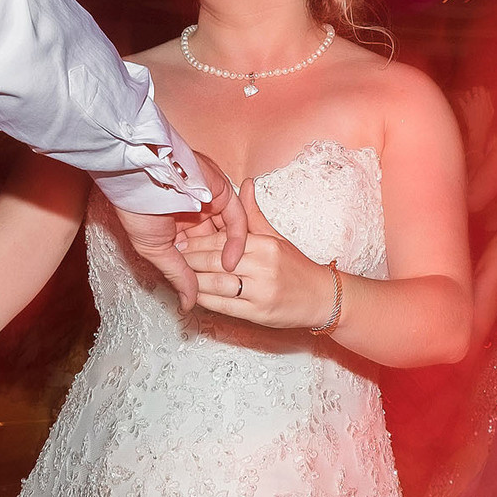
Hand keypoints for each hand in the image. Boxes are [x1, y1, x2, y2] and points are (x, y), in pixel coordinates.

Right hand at [110, 152, 246, 312]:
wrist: (138, 176)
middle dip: (216, 267)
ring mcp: (211, 201)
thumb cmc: (137, 208)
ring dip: (229, 256)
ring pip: (229, 232)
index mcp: (178, 225)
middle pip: (215, 243)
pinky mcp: (222, 192)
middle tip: (219, 289)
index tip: (202, 294)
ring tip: (229, 279)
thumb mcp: (156, 249)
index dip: (200, 273)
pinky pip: (236, 219)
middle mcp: (196, 212)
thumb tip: (187, 303)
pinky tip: (231, 262)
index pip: (197, 252)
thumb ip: (178, 274)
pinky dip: (237, 241)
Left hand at [180, 181, 337, 330]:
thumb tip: (246, 182)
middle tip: (174, 256)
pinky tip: (193, 295)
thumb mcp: (276, 237)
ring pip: (217, 283)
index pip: (223, 240)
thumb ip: (254, 214)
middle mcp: (263, 266)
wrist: (322, 298)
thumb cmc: (297, 267)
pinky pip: (224, 306)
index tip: (182, 240)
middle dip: (191, 259)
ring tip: (179, 275)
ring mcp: (261, 291)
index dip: (198, 241)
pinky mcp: (259, 313)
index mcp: (266, 245)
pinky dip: (206, 300)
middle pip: (216, 260)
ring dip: (194, 279)